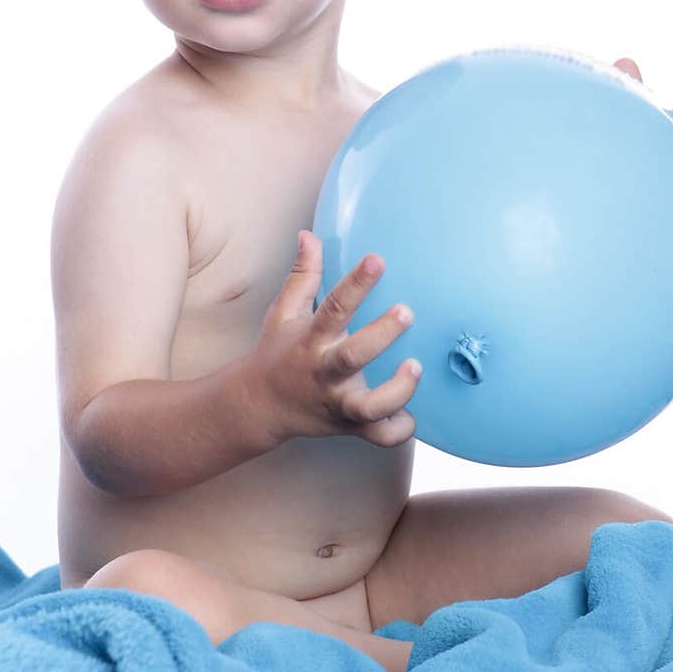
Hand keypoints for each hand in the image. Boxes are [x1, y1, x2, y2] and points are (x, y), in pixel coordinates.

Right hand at [252, 230, 421, 448]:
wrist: (257, 407)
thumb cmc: (277, 353)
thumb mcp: (283, 312)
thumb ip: (302, 274)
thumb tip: (309, 235)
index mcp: (311, 340)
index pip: (333, 307)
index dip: (356, 283)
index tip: (377, 260)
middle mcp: (324, 371)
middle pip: (353, 356)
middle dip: (381, 335)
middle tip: (407, 311)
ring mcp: (337, 402)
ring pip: (368, 406)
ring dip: (395, 391)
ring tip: (415, 367)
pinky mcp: (349, 426)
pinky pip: (378, 436)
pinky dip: (397, 429)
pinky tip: (411, 414)